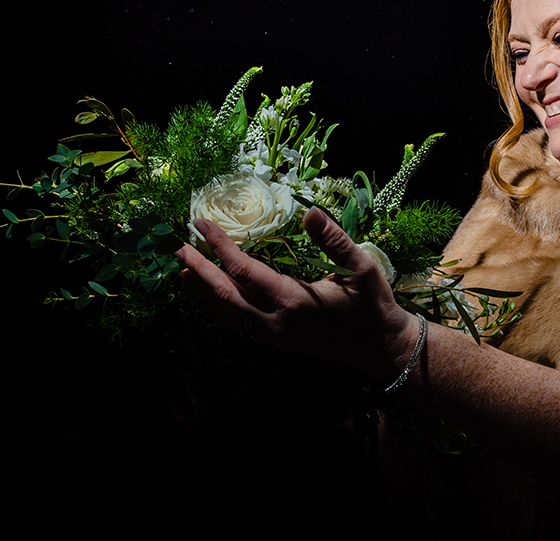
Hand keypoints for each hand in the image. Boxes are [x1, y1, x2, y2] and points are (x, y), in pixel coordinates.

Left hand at [175, 208, 414, 378]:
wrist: (381, 348)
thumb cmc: (373, 305)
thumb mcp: (362, 267)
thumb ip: (335, 240)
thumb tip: (310, 212)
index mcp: (295, 300)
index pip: (244, 270)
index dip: (219, 246)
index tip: (202, 223)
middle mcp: (277, 322)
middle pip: (225, 294)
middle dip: (200, 270)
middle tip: (178, 247)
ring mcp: (274, 336)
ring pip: (227, 314)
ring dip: (203, 292)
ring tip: (184, 270)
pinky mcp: (277, 342)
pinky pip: (238, 325)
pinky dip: (218, 310)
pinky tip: (209, 298)